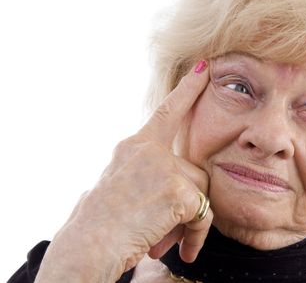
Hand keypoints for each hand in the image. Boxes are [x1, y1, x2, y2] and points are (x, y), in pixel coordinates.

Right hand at [36, 61, 211, 281]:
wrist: (88, 245)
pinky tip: (181, 249)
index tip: (204, 69)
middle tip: (170, 230)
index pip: (167, 112)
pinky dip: (196, 235)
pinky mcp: (177, 190)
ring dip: (190, 221)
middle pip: (194, 171)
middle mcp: (148, 151)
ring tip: (165, 241)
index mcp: (134, 147)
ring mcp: (163, 168)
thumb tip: (178, 190)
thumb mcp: (120, 185)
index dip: (187, 90)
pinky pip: (204, 214)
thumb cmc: (101, 223)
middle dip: (190, 201)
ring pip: (202, 192)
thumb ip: (148, 175)